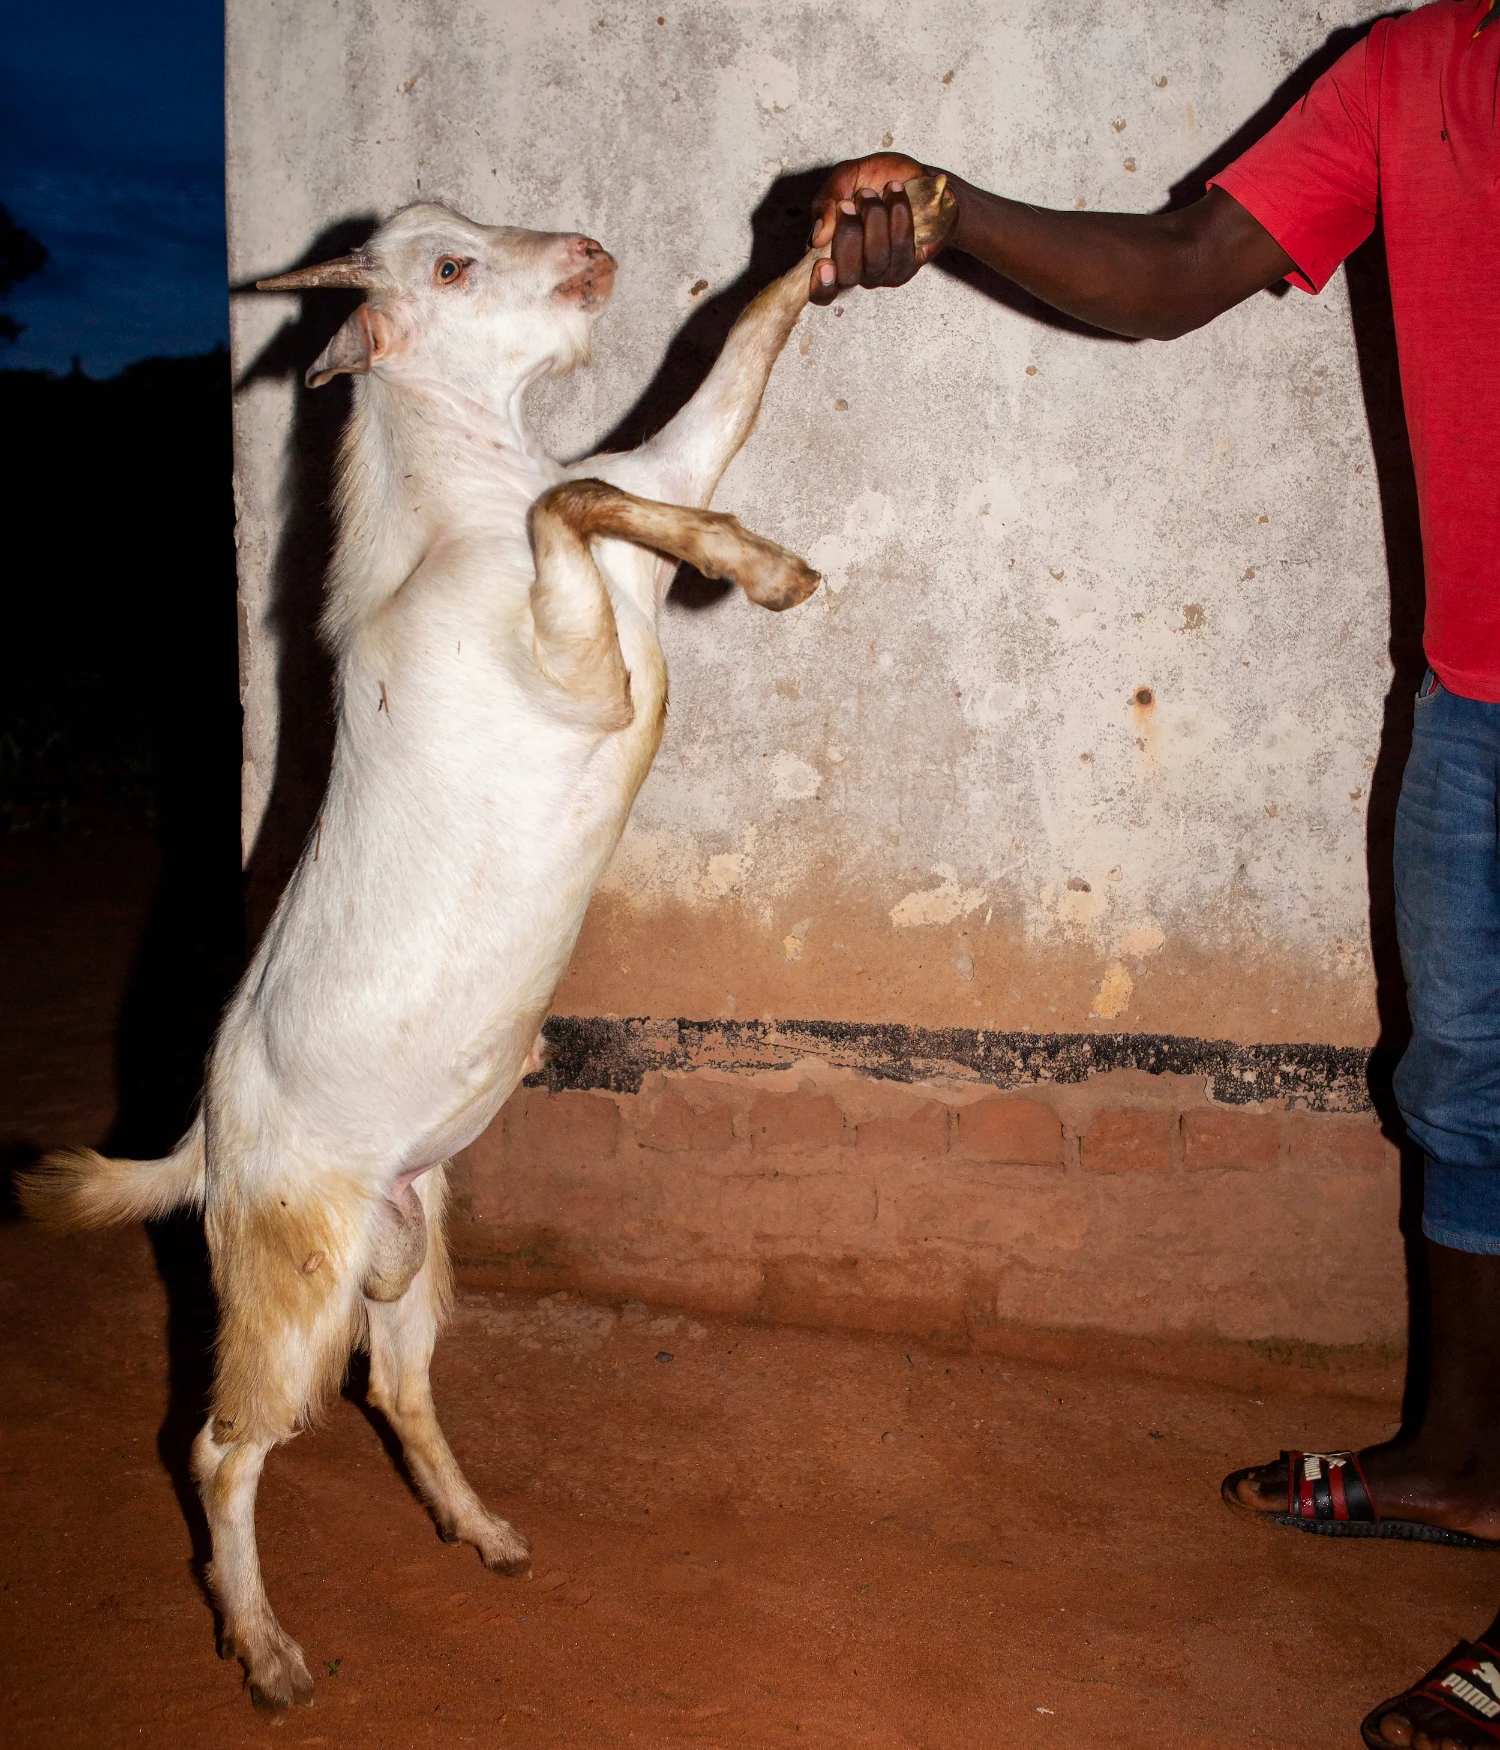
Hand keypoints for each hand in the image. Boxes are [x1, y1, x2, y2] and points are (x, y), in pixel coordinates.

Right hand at [808, 152, 949, 304]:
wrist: (913, 174)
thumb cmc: (874, 179)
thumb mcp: (843, 179)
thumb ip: (825, 204)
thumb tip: (818, 238)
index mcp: (831, 258)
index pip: (821, 292)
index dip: (820, 285)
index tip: (824, 264)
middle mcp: (856, 272)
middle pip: (847, 276)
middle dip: (848, 235)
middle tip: (849, 204)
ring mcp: (883, 273)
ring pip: (876, 258)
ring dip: (874, 218)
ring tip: (874, 193)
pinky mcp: (908, 264)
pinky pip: (901, 246)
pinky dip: (898, 215)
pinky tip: (897, 194)